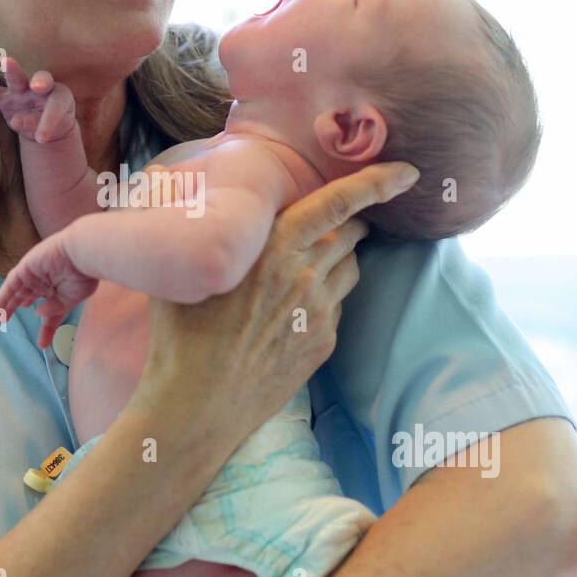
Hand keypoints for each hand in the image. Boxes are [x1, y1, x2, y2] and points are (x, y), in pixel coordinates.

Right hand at [0, 57, 76, 143]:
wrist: (46, 123)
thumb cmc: (55, 122)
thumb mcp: (53, 128)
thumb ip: (38, 125)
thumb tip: (15, 121)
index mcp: (59, 96)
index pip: (56, 106)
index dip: (48, 121)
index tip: (42, 138)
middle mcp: (41, 88)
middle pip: (42, 80)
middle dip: (40, 82)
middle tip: (38, 86)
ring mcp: (21, 90)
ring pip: (17, 80)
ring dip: (13, 72)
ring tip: (7, 62)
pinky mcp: (5, 97)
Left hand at [0, 228, 98, 346]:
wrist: (81, 254)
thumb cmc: (82, 275)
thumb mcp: (71, 299)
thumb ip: (54, 309)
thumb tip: (38, 314)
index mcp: (59, 288)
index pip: (48, 309)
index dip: (46, 326)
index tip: (42, 343)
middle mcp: (45, 280)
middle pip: (27, 297)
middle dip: (16, 308)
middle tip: (5, 323)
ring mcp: (34, 273)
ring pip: (16, 291)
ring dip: (6, 305)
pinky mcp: (24, 268)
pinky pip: (10, 285)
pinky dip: (2, 298)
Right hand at [129, 162, 419, 459]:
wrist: (197, 403)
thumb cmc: (180, 330)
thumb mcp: (185, 266)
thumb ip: (198, 226)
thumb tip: (169, 186)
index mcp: (274, 245)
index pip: (340, 202)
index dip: (378, 182)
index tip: (407, 173)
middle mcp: (306, 273)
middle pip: (352, 233)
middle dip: (350, 221)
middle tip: (335, 221)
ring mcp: (320, 311)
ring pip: (351, 268)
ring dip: (340, 258)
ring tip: (309, 264)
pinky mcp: (324, 342)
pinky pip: (338, 306)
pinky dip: (326, 297)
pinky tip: (296, 308)